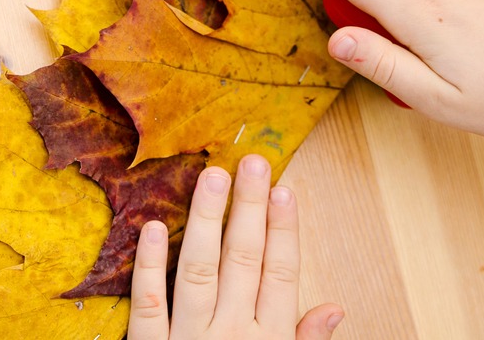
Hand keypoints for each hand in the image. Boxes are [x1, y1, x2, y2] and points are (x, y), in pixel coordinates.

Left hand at [127, 154, 342, 338]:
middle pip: (244, 261)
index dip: (284, 230)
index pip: (281, 274)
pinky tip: (152, 227)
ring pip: (199, 270)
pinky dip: (149, 266)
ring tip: (212, 176)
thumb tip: (336, 307)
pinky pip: (147, 306)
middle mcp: (231, 335)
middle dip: (249, 209)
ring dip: (205, 221)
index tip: (284, 188)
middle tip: (251, 161)